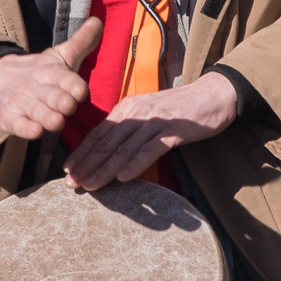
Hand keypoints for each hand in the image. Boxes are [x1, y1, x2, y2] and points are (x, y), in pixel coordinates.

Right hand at [0, 19, 100, 140]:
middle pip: (54, 97)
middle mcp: (37, 87)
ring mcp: (22, 103)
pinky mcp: (9, 118)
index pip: (66, 79)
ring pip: (38, 112)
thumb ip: (81, 43)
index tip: (80, 91)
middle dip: (62, 102)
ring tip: (56, 121)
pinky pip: (19, 125)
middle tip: (68, 105)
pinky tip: (35, 131)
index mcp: (52, 72)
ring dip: (48, 117)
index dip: (74, 86)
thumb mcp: (59, 57)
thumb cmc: (38, 72)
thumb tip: (98, 21)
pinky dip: (27, 129)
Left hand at [65, 73, 239, 190]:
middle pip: (105, 142)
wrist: (213, 95)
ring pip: (123, 148)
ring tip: (91, 185)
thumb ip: (129, 129)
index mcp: (127, 109)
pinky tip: (123, 178)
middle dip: (87, 165)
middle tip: (72, 184)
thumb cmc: (180, 109)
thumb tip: (109, 151)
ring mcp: (154, 120)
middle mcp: (136, 112)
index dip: (81, 153)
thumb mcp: (148, 114)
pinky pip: (150, 149)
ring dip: (104, 169)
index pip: (98, 133)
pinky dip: (135, 164)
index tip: (67, 171)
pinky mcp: (173, 129)